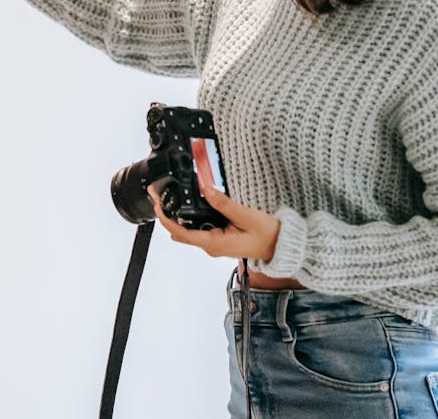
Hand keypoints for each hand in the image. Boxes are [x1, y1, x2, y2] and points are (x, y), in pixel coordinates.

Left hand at [147, 184, 280, 261]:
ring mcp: (214, 243)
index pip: (181, 233)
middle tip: (159, 196)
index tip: (157, 204)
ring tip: (170, 197)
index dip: (166, 219)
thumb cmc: (267, 235)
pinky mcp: (219, 239)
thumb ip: (224, 204)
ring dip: (177, 216)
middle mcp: (211, 246)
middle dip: (167, 215)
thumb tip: (206, 190)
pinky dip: (190, 218)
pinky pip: (199, 229)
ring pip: (188, 231)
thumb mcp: (246, 216)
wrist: (281, 246)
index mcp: (215, 243)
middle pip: (180, 232)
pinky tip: (190, 205)